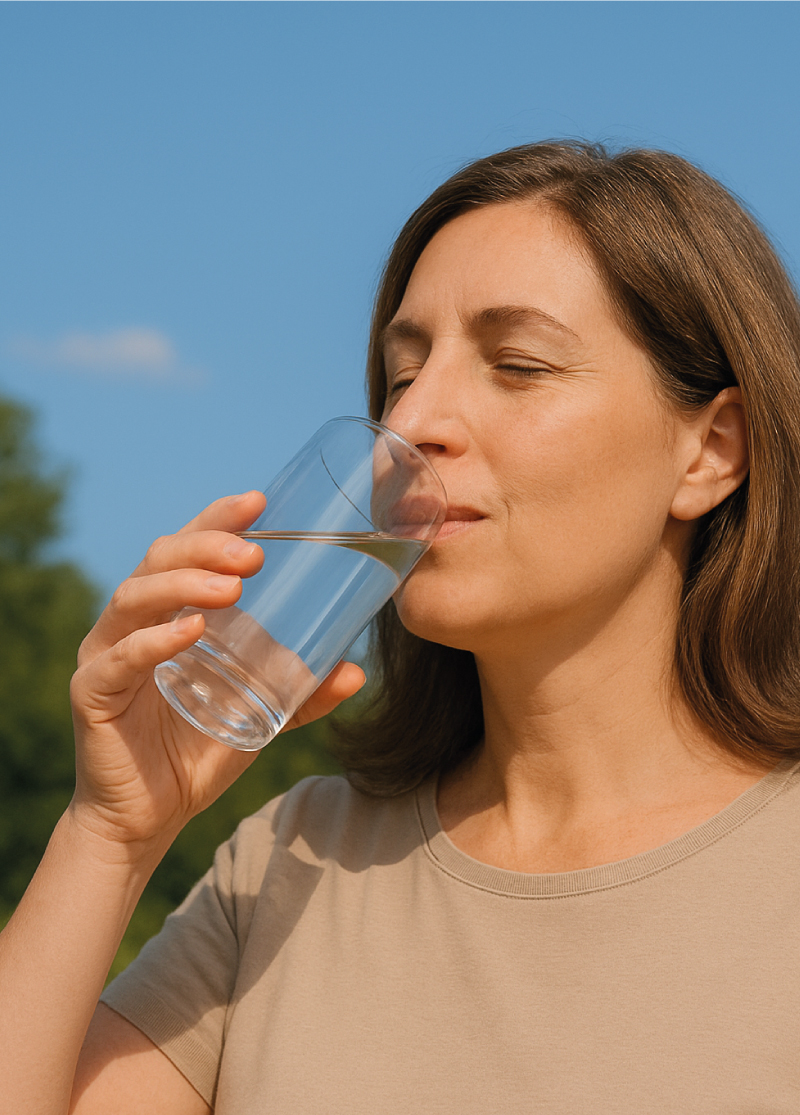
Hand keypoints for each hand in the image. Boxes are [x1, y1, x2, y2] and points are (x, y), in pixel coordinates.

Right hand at [69, 491, 364, 859]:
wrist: (149, 817)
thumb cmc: (196, 752)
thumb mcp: (260, 716)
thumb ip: (302, 694)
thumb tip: (357, 671)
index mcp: (168, 613)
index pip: (188, 550)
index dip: (218, 520)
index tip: (259, 501)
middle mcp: (132, 623)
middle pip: (159, 560)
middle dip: (207, 546)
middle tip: (255, 554)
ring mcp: (107, 654)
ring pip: (134, 597)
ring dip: (184, 584)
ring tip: (232, 587)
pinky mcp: (92, 693)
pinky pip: (118, 658)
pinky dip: (153, 640)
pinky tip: (189, 632)